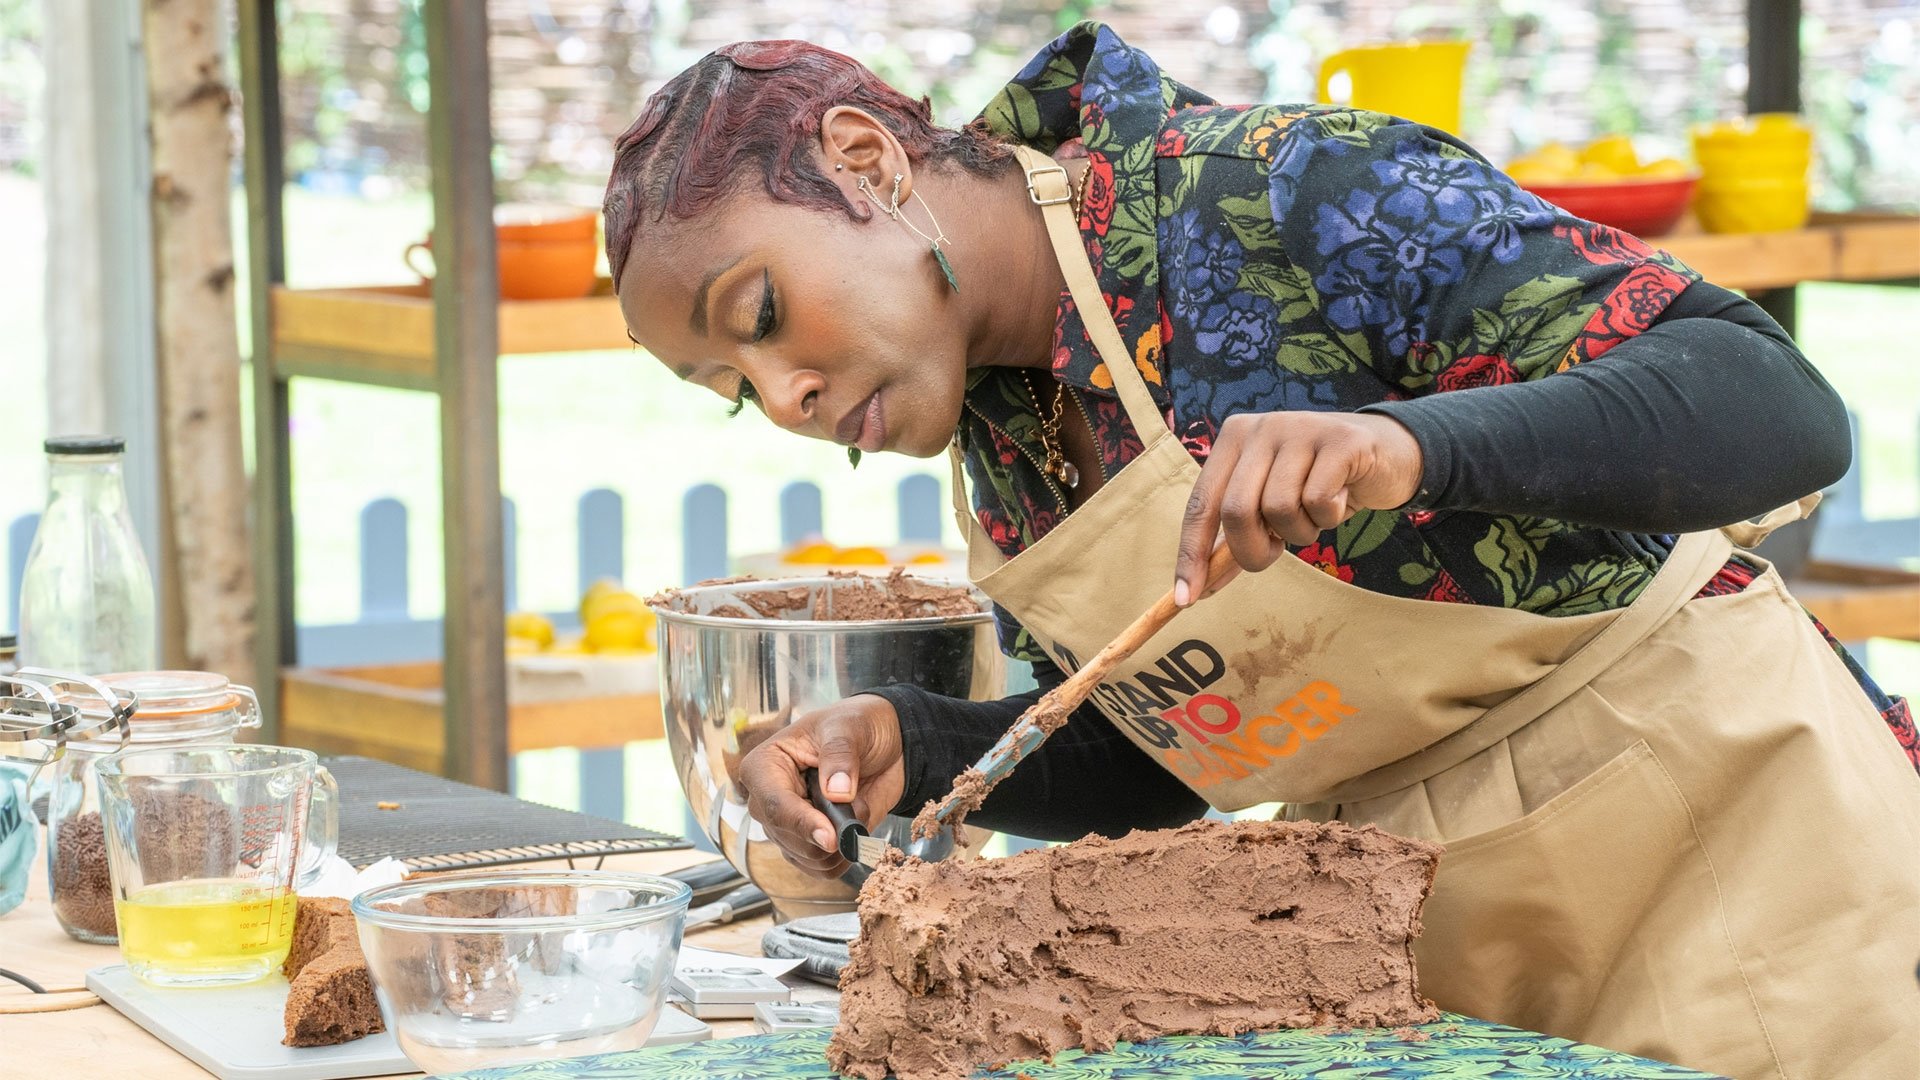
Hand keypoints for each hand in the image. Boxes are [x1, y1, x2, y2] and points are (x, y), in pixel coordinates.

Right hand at [735, 694, 906, 878]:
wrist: (887, 743)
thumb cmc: (857, 726)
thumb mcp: (849, 728)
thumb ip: (840, 756)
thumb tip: (836, 792)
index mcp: (765, 766)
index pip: (773, 805)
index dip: (802, 824)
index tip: (830, 837)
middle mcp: (770, 800)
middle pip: (788, 838)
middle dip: (829, 832)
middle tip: (856, 801)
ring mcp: (790, 825)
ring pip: (808, 858)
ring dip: (842, 841)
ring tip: (855, 805)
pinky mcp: (812, 844)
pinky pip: (823, 869)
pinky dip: (846, 856)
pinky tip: (856, 828)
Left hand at [1174, 412, 1422, 602]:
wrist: (1387, 455)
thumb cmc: (1320, 485)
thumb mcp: (1272, 506)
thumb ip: (1235, 539)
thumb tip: (1196, 589)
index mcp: (1234, 439)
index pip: (1201, 503)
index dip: (1192, 553)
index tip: (1186, 598)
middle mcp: (1262, 427)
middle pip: (1236, 510)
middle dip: (1252, 551)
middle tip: (1275, 552)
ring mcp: (1301, 428)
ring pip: (1280, 509)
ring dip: (1300, 532)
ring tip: (1316, 514)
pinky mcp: (1341, 440)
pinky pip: (1319, 500)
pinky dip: (1328, 516)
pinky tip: (1341, 498)